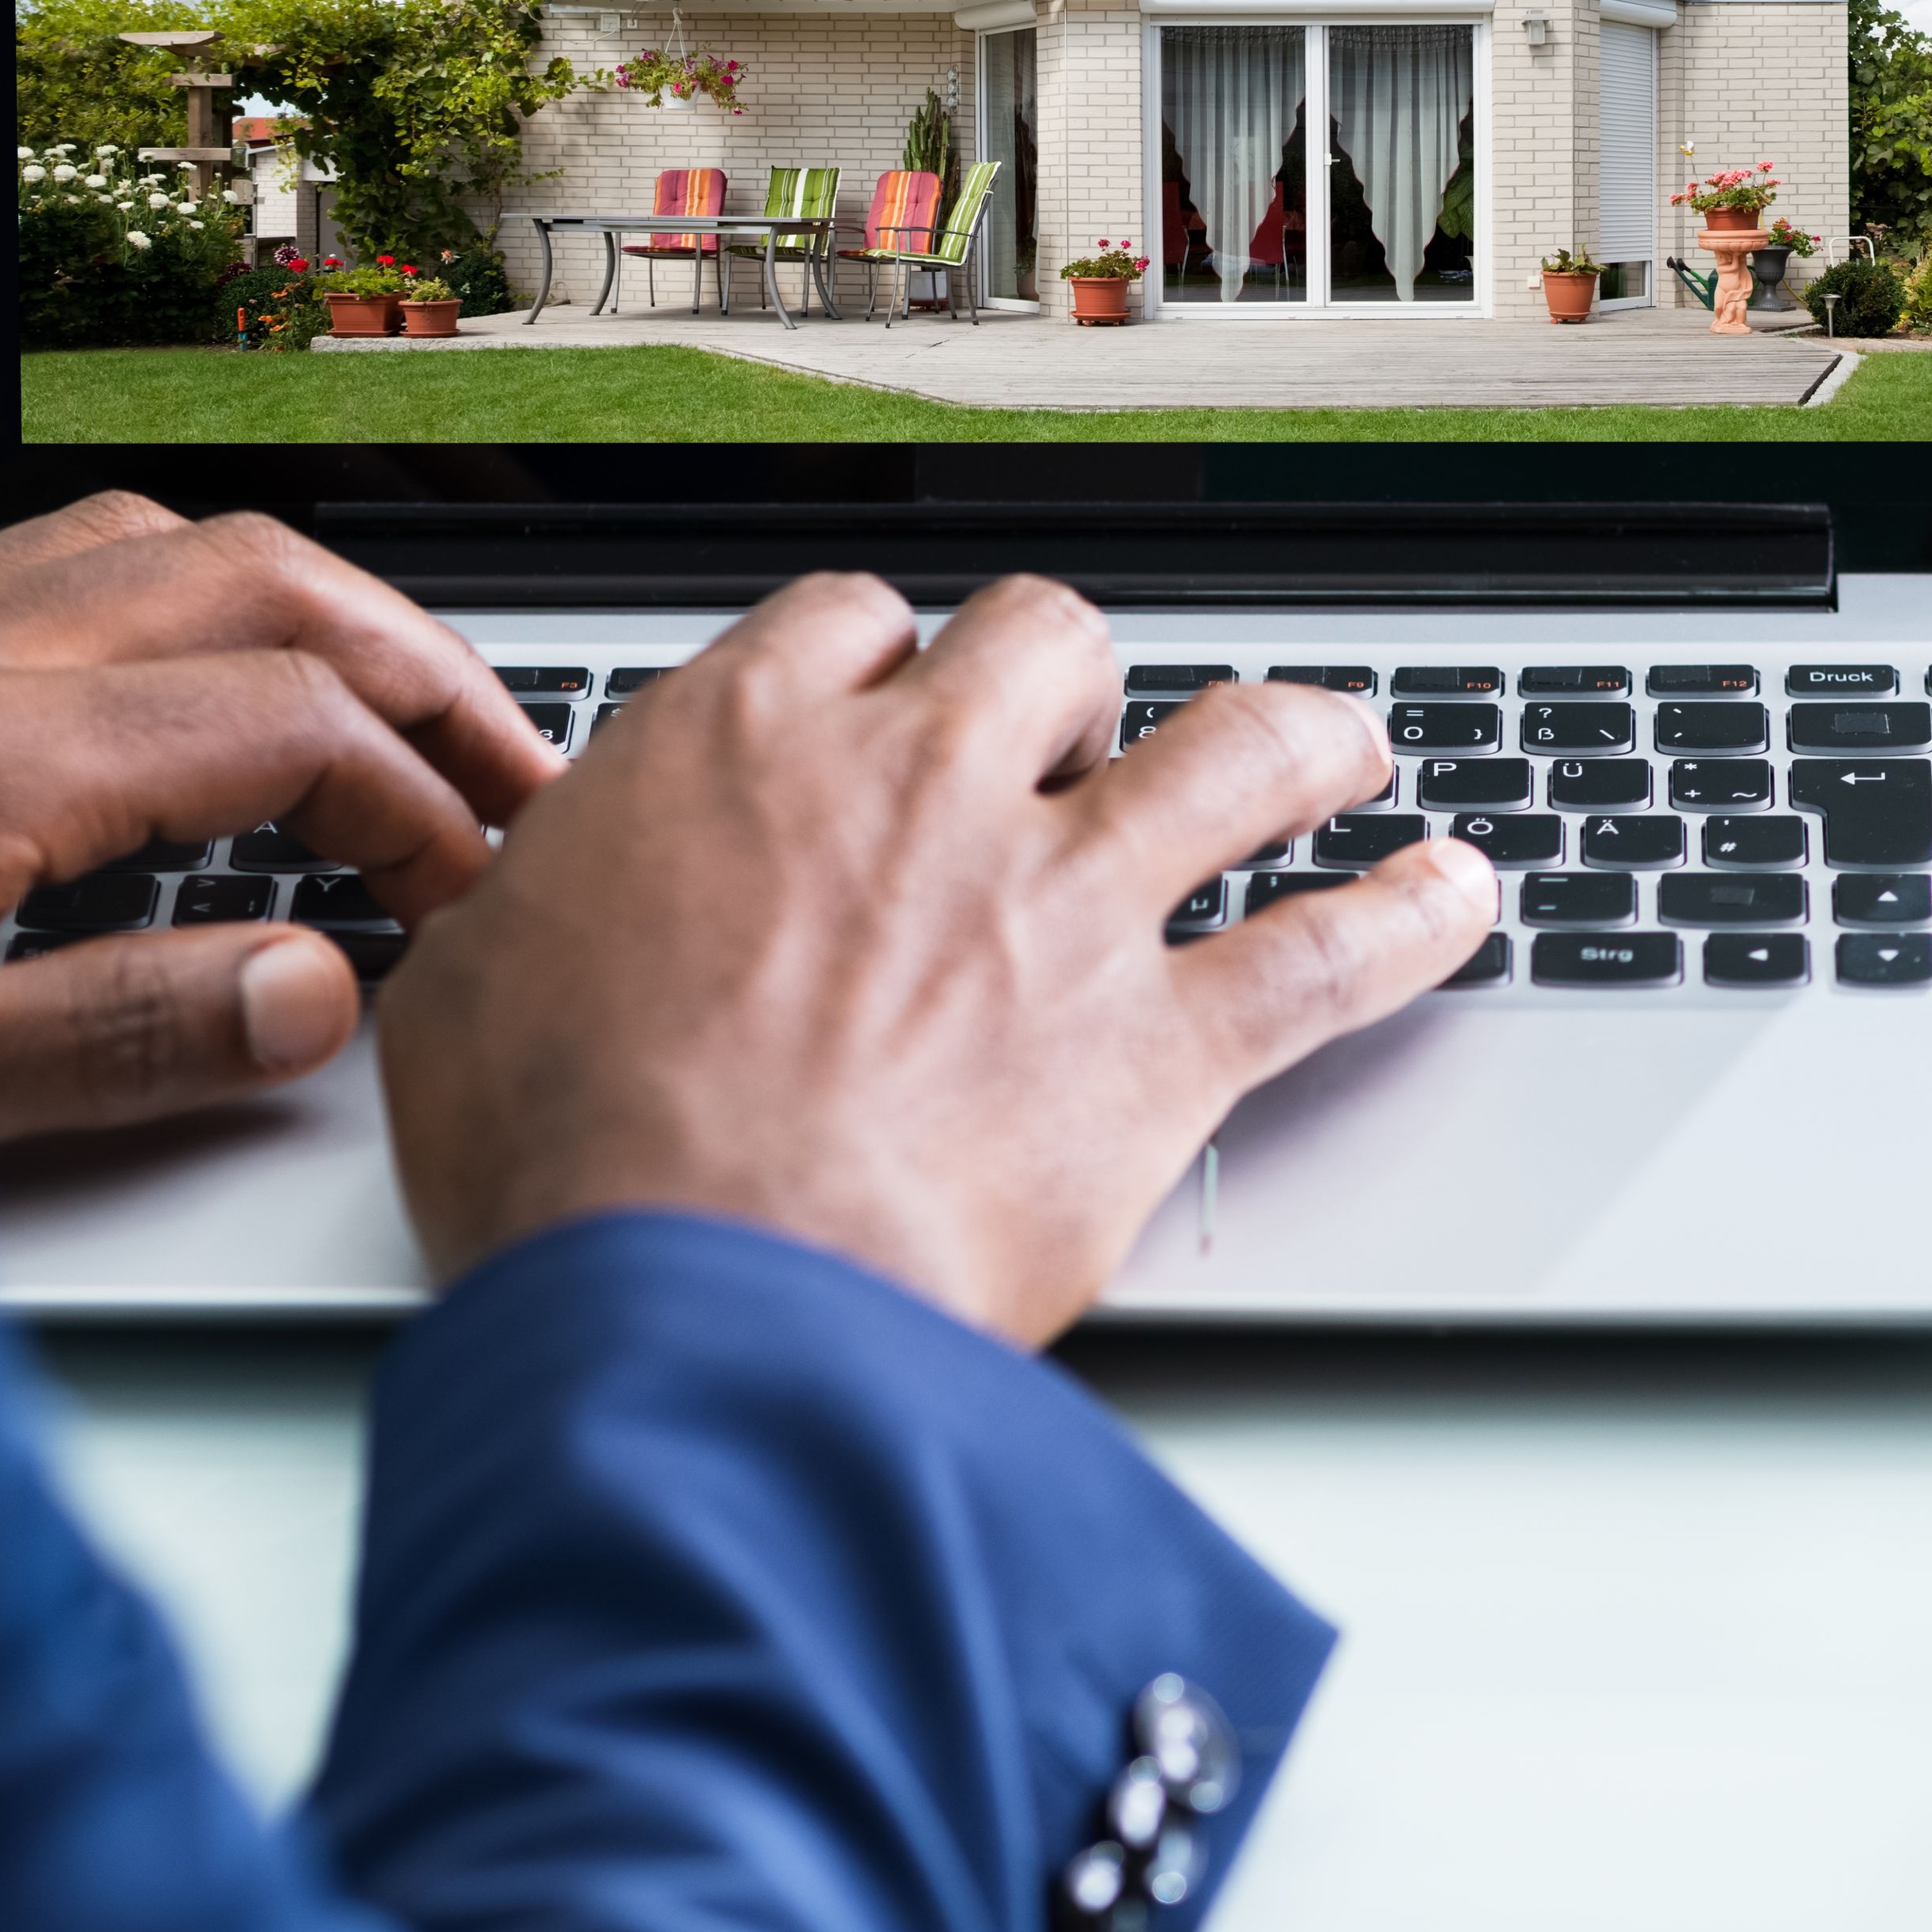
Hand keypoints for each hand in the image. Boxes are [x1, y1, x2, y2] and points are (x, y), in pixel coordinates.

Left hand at [0, 495, 559, 1143]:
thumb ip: (128, 1033)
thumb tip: (317, 993)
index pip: (285, 727)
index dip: (415, 810)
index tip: (467, 900)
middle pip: (266, 586)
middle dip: (418, 670)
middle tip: (511, 770)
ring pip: (180, 546)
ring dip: (321, 611)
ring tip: (398, 709)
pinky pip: (86, 559)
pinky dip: (209, 595)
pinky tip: (216, 672)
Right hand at [373, 572, 1499, 1343]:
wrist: (689, 1306)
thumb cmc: (565, 1166)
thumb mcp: (471, 993)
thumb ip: (526, 916)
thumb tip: (513, 918)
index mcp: (743, 748)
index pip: (851, 625)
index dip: (887, 657)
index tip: (901, 693)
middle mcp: (921, 788)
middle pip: (1051, 638)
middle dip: (1080, 672)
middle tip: (1095, 722)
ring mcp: (1058, 905)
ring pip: (1236, 747)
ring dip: (1306, 736)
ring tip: (1347, 741)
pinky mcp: (1155, 1045)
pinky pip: (1329, 953)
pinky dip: (1412, 919)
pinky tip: (1460, 894)